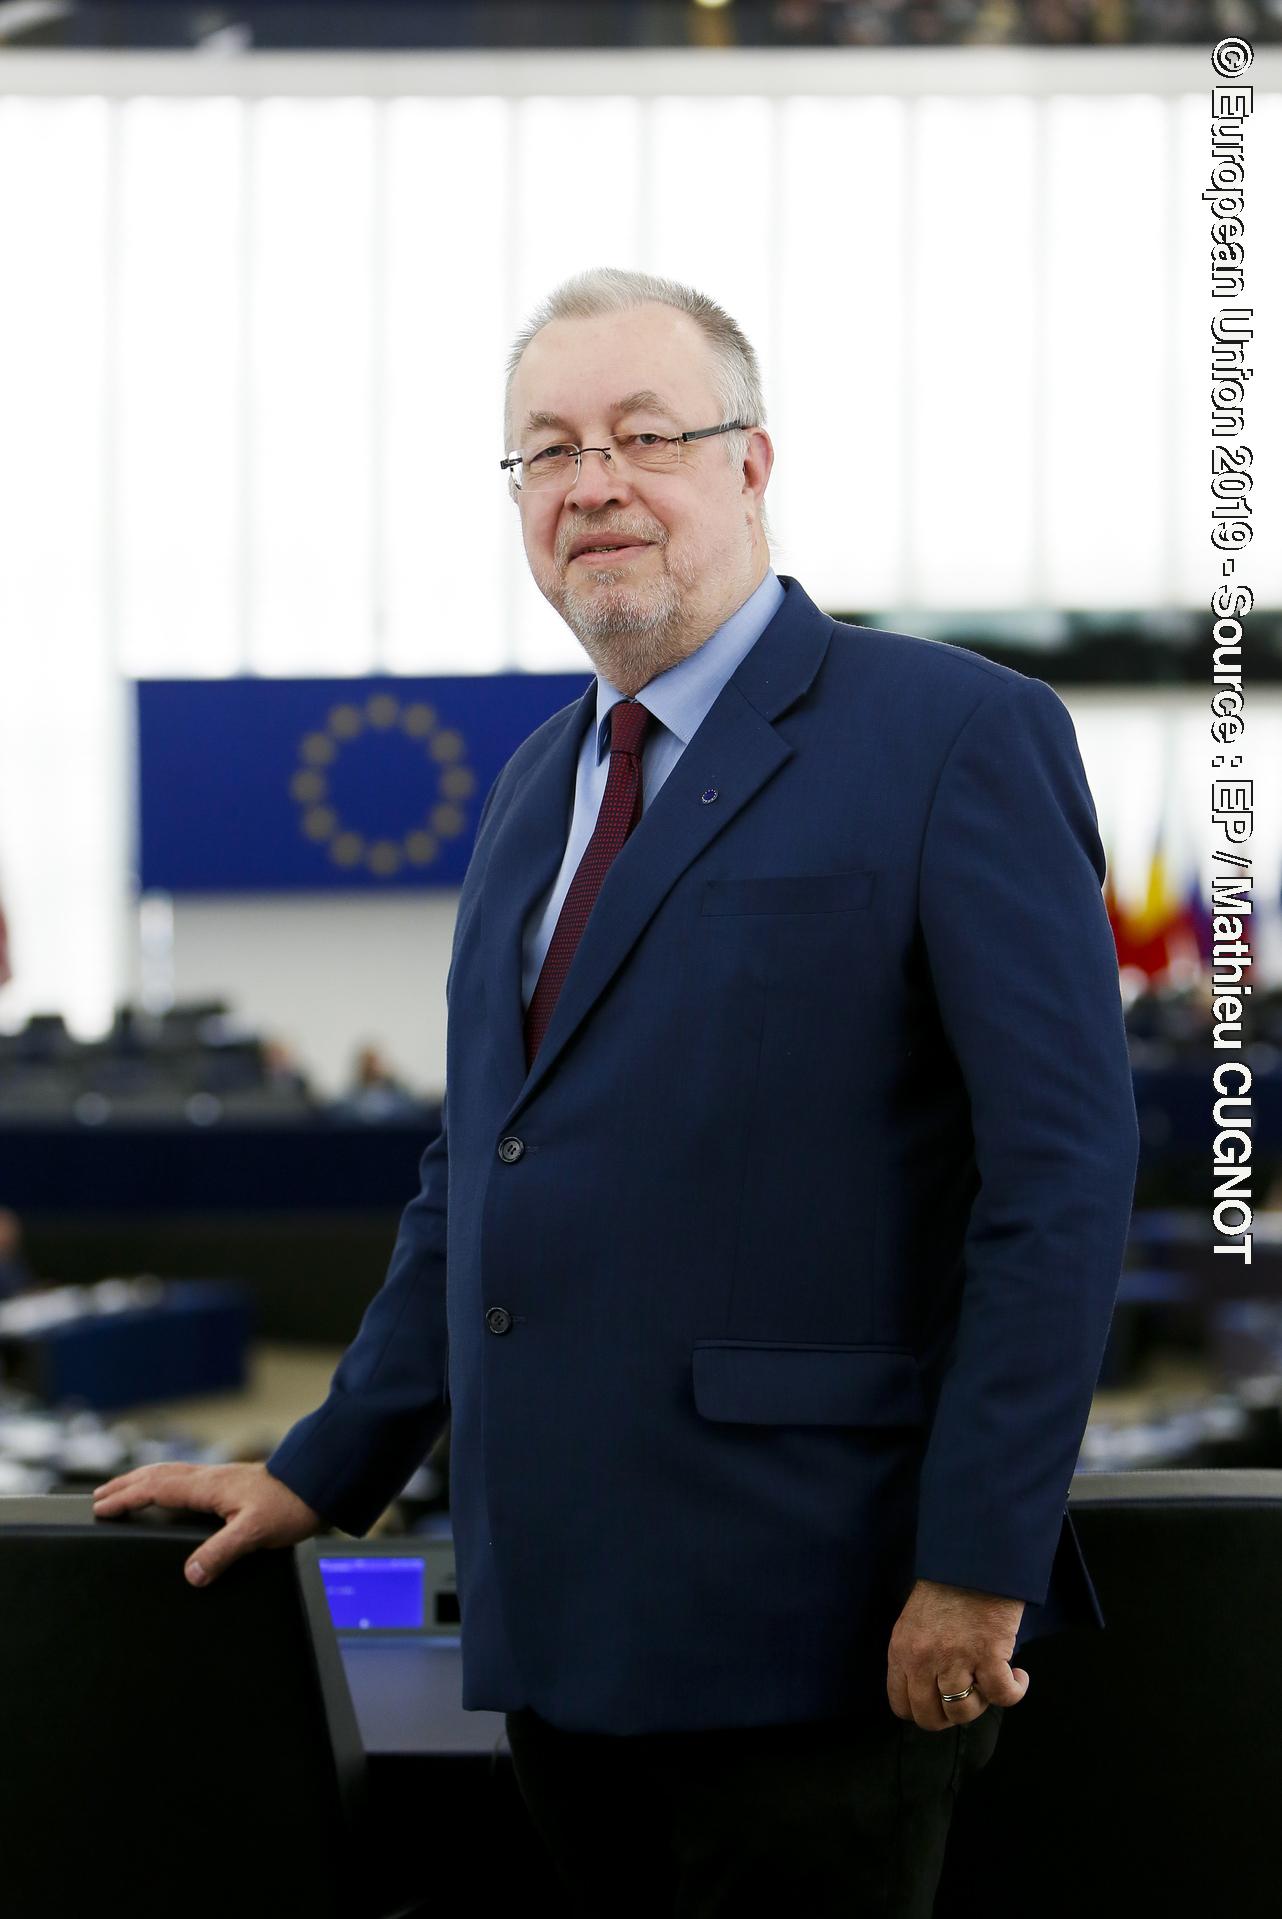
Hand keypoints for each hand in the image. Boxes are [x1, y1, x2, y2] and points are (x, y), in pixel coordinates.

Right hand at [92, 1461, 322, 1587]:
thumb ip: (221, 1553)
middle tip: (100, 1496)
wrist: (317, 1483)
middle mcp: (209, 1478)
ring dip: (143, 1480)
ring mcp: (220, 1478)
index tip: (101, 1507)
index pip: (155, 1489)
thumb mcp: (255, 1533)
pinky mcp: (231, 1483)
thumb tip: (191, 1575)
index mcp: (208, 1486)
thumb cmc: (290, 1504)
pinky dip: (165, 1482)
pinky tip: (171, 1492)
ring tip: (125, 1489)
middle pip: (157, 1476)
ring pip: (171, 1474)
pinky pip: (186, 1478)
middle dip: (126, 1485)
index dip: (126, 1498)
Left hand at [887, 1577, 1027, 1729]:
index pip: (901, 1705)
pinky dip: (1015, 1691)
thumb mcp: (915, 1620)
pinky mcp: (989, 1654)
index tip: (940, 1702)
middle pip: (930, 1717)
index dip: (923, 1711)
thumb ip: (917, 1655)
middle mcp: (924, 1660)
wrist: (975, 1555)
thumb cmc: (947, 1583)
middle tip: (968, 1696)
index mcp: (901, 1650)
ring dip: (981, 1703)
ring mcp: (956, 1659)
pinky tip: (1019, 1676)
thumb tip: (930, 1689)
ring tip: (991, 1681)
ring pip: (963, 1711)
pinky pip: (1002, 1696)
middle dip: (950, 1716)